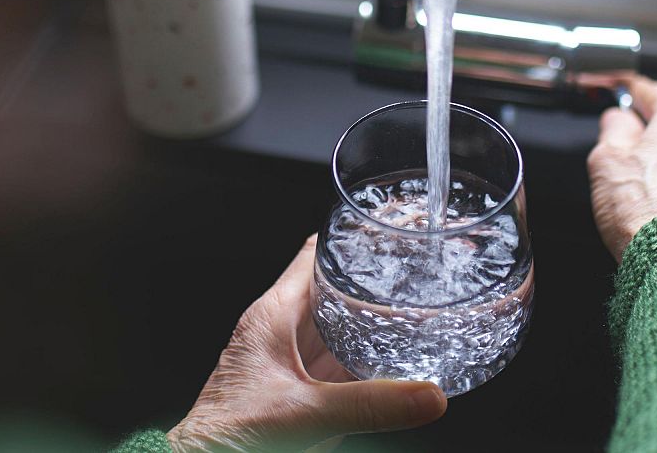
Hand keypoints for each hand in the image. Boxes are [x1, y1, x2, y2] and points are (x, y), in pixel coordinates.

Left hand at [167, 236, 446, 451]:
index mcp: (272, 316)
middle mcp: (281, 332)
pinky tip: (399, 361)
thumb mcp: (305, 414)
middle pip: (334, 287)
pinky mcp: (301, 392)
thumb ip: (369, 405)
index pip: (314, 255)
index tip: (388, 225)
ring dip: (375, 318)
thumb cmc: (229, 435)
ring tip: (421, 307)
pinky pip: (341, 365)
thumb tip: (428, 396)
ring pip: (340, 326)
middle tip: (419, 268)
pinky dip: (369, 358)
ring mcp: (291, 362)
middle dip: (375, 279)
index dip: (350, 236)